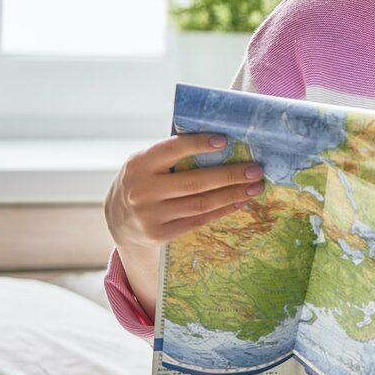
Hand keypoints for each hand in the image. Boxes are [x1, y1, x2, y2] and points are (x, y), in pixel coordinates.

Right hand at [105, 134, 263, 250]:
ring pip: (201, 203)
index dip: (199, 144)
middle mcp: (142, 191)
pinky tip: (240, 201)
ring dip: (233, 194)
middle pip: (195, 182)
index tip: (225, 140)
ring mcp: (150, 215)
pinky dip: (223, 210)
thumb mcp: (146, 163)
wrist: (118, 220)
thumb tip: (220, 142)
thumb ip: (172, 154)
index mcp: (139, 165)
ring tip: (255, 187)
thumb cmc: (142, 181)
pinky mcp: (160, 234)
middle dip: (230, 175)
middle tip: (256, 169)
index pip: (172, 150)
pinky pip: (199, 220)